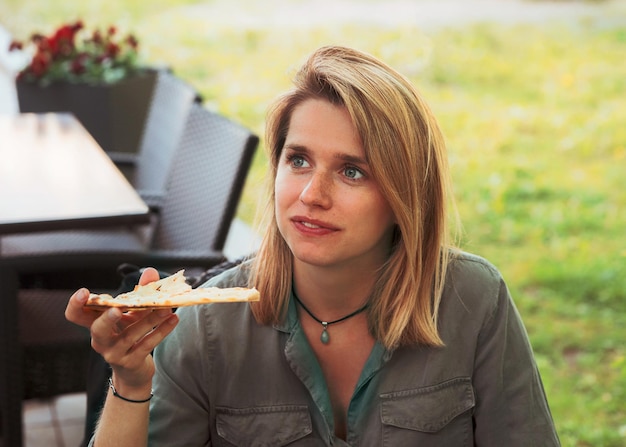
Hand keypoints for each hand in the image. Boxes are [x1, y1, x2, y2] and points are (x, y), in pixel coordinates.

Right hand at [65, 267, 178, 389]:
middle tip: (118, 309)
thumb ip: (140, 292)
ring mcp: (114, 353)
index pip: (76, 315)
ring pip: (129, 336)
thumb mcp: (132, 312)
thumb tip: (150, 271)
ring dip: (149, 320)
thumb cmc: (128, 334)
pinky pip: (146, 345)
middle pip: (97, 330)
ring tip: (166, 308)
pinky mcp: (131, 362)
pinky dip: (161, 331)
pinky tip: (173, 319)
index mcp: (95, 324)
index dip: (76, 304)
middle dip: (106, 319)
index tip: (85, 292)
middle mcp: (100, 340)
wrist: (134, 370)